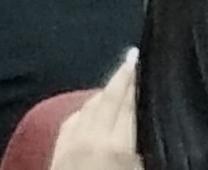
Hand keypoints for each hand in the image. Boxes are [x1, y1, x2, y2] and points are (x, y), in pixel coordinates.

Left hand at [50, 54, 139, 169]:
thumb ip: (144, 148)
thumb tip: (148, 125)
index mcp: (118, 148)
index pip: (130, 105)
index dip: (138, 82)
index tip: (145, 61)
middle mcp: (92, 139)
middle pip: (109, 99)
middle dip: (123, 76)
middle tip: (134, 57)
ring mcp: (71, 143)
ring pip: (89, 106)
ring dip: (105, 90)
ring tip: (118, 79)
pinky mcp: (58, 151)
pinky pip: (74, 119)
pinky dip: (86, 108)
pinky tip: (92, 106)